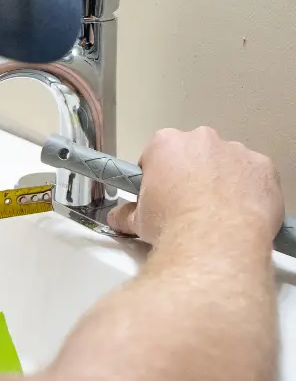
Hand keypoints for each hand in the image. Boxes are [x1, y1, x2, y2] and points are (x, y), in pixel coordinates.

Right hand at [108, 127, 282, 244]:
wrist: (214, 241)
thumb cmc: (172, 224)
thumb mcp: (137, 221)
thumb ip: (125, 215)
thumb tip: (117, 218)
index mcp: (166, 144)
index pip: (156, 154)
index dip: (156, 175)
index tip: (159, 194)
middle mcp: (201, 139)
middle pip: (192, 153)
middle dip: (189, 173)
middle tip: (185, 205)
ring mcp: (236, 151)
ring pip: (225, 162)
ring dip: (219, 180)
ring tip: (215, 213)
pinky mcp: (263, 167)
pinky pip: (253, 175)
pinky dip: (247, 190)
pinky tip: (238, 212)